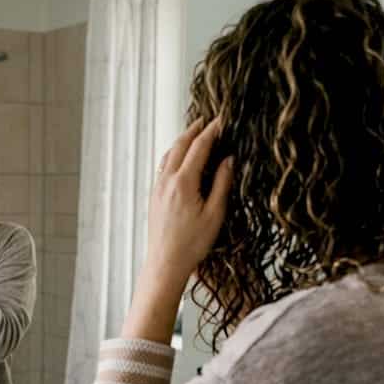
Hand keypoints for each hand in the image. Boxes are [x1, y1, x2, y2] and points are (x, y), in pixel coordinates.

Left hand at [118, 119, 232, 343]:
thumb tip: (228, 160)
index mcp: (183, 182)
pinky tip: (181, 159)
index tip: (222, 120)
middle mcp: (166, 180)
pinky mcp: (154, 196)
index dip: (212, 131)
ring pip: (169, 155)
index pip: (199, 147)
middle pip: (180, 145)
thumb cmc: (192, 244)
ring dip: (182, 141)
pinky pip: (163, 167)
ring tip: (194, 134)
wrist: (165, 263)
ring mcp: (157, 188)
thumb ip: (221, 183)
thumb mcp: (215, 214)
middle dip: (194, 130)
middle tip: (207, 120)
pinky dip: (174, 155)